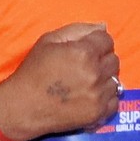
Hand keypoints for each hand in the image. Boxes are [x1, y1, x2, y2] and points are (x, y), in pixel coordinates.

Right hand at [0, 22, 119, 140]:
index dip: (96, 42)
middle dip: (101, 59)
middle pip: (114, 60)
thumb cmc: (33, 71)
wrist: (23, 107)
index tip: (85, 50)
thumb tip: (103, 27)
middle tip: (84, 66)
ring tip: (85, 82)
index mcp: (83, 52)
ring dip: (104, 79)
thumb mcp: (49, 41)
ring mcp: (98, 95)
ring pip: (116, 80)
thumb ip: (78, 30)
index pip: (107, 40)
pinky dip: (106, 98)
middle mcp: (94, 73)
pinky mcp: (98, 113)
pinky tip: (90, 96)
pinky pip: (115, 100)